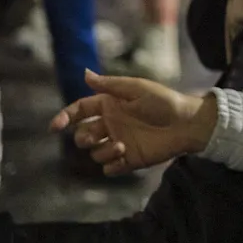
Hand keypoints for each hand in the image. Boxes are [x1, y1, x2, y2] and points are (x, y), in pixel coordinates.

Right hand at [52, 70, 215, 174]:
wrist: (187, 123)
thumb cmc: (164, 101)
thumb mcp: (136, 88)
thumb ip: (109, 85)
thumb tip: (84, 73)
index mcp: (109, 105)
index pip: (79, 111)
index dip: (64, 117)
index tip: (55, 127)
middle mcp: (110, 125)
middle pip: (82, 135)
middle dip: (84, 137)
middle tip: (99, 135)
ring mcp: (118, 143)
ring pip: (94, 153)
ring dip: (102, 151)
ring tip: (122, 146)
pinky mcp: (129, 160)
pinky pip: (109, 169)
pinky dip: (111, 166)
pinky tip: (124, 158)